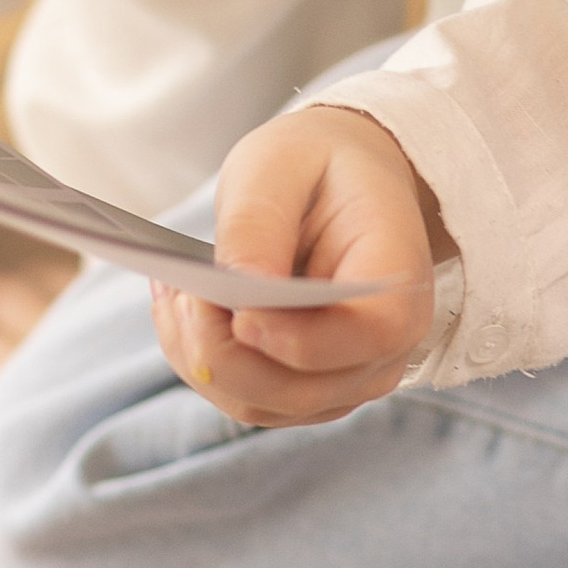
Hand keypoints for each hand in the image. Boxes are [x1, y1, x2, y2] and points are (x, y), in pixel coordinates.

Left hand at [154, 105, 442, 427]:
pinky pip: (244, 396)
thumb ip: (258, 226)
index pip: (369, 333)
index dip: (301, 339)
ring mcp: (345, 378)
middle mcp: (384, 346)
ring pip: (262, 402)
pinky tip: (180, 308)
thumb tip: (235, 289)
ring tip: (172, 289)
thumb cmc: (315, 165)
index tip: (240, 314)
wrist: (341, 181)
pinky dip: (201, 360)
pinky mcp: (304, 389)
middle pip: (303, 389)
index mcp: (396, 277)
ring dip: (201, 357)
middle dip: (226, 352)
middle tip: (180, 292)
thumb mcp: (279, 165)